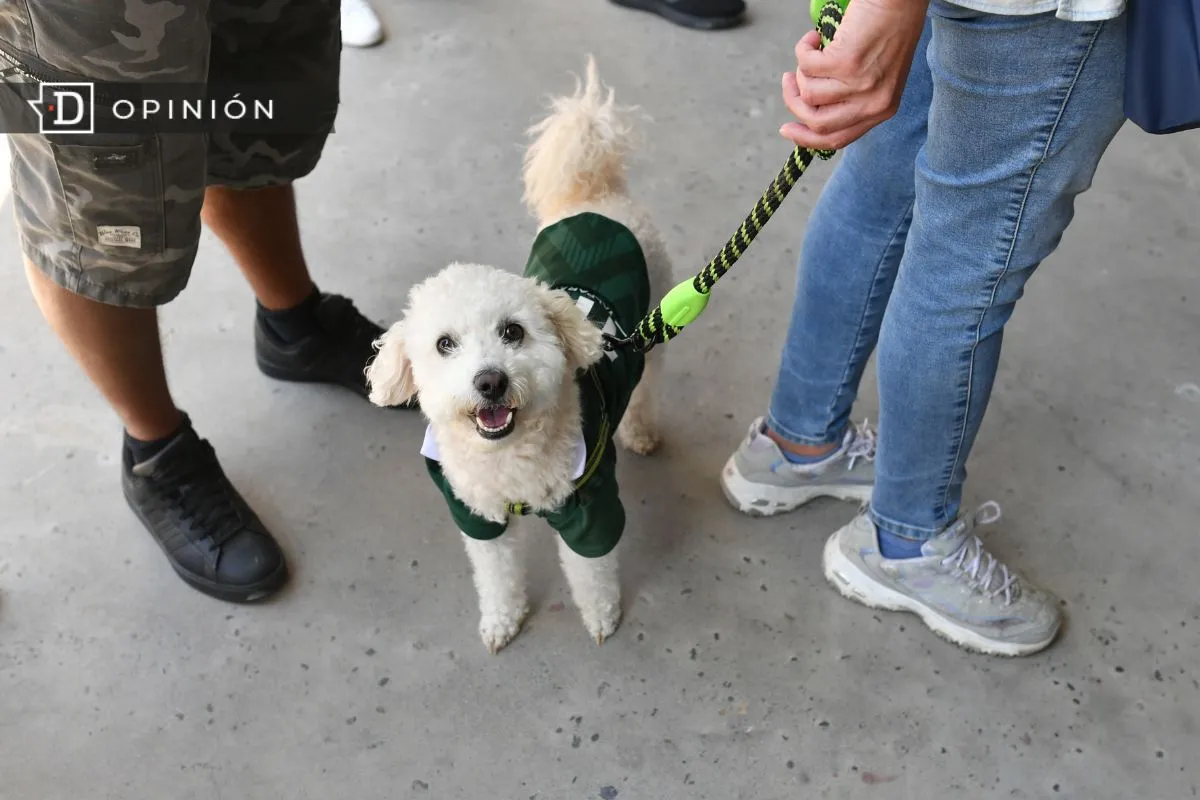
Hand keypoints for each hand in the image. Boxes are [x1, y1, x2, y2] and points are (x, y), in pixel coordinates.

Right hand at [780, 0, 928, 149]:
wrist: (898, 0)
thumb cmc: (887, 30)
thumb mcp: (876, 75)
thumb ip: (853, 97)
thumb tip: (811, 107)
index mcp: (882, 110)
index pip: (837, 139)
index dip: (806, 138)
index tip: (786, 128)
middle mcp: (873, 102)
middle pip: (817, 124)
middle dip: (794, 104)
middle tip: (788, 81)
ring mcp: (860, 84)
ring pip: (808, 93)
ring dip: (802, 71)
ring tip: (813, 49)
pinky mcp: (846, 63)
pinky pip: (806, 66)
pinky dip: (803, 49)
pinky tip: (814, 37)